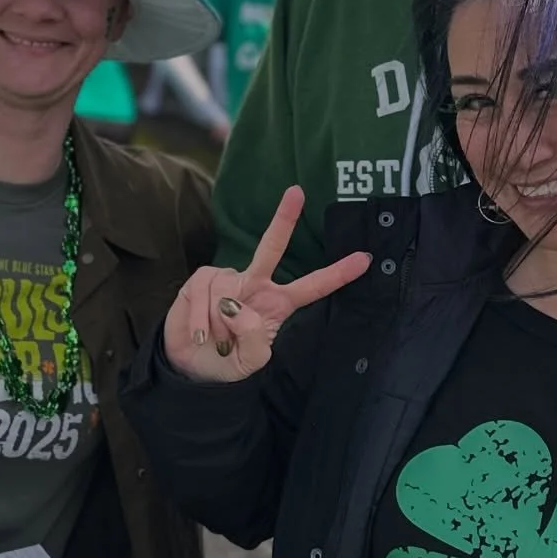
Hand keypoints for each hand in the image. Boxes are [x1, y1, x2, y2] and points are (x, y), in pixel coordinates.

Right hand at [163, 185, 371, 382]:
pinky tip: (199, 333)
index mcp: (277, 304)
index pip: (312, 287)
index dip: (337, 274)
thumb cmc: (226, 362)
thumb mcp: (250, 363)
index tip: (365, 259)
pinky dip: (200, 319)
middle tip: (297, 192)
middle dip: (284, 219)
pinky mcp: (202, 279)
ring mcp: (228, 279)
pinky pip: (204, 293)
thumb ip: (254, 340)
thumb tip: (238, 307)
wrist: (192, 365)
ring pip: (228, 292)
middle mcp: (255, 285)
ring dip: (220, 324)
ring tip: (216, 340)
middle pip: (271, 247)